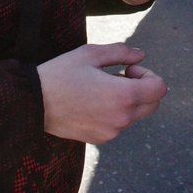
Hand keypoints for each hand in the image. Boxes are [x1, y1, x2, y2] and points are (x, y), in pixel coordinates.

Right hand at [37, 43, 166, 143]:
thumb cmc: (61, 74)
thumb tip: (141, 55)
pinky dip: (116, 113)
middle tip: (120, 77)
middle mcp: (121, 118)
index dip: (149, 75)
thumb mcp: (90, 54)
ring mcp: (112, 131)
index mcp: (123, 95)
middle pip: (153, 104)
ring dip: (129, 101)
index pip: (159, 89)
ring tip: (102, 89)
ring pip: (137, 115)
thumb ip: (121, 52)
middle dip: (144, 88)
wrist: (33, 103)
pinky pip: (120, 125)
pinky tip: (94, 103)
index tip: (128, 70)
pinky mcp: (101, 139)